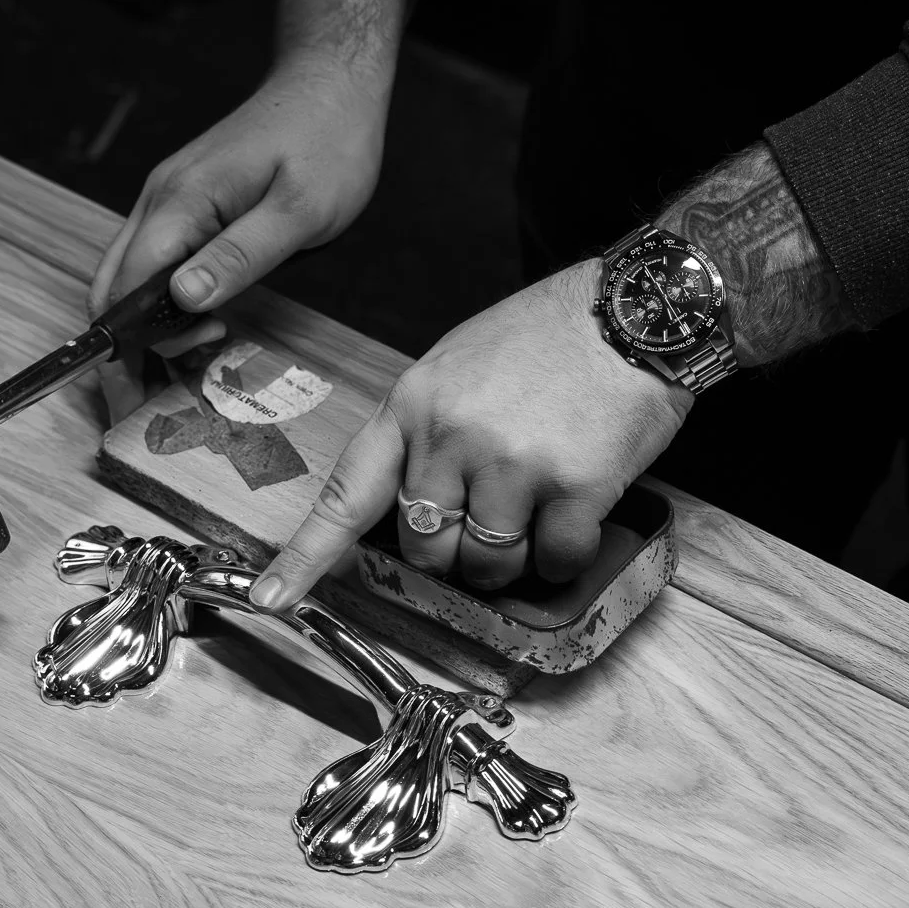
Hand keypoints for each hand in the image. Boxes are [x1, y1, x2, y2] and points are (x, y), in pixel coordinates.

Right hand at [87, 54, 389, 408]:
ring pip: (130, 274)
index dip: (136, 339)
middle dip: (128, 342)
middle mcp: (161, 200)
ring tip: (202, 346)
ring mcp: (169, 199)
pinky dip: (164, 298)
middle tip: (173, 379)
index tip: (172, 369)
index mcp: (181, 202)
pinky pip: (156, 259)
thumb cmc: (327, 143)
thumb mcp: (297, 212)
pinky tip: (202, 316)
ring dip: (148, 322)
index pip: (127, 286)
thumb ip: (239, 257)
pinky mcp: (187, 202)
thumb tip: (183, 298)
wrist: (330, 85)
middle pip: (111, 284)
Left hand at [250, 261, 691, 609]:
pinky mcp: (572, 488)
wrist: (638, 308)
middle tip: (488, 517)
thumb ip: (427, 431)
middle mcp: (452, 437)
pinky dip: (562, 554)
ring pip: (485, 567)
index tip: (270, 599)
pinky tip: (576, 511)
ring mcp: (511, 464)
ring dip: (509, 559)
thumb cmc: (548, 338)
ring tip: (537, 507)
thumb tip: (418, 508)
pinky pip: (551, 561)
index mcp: (414, 406)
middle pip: (423, 547)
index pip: (348, 493)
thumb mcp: (458, 363)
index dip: (306, 555)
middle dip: (450, 552)